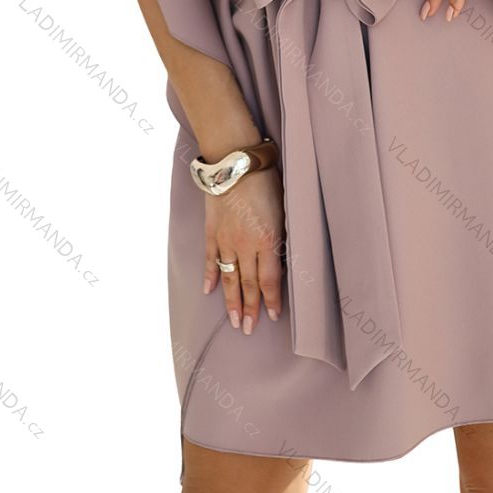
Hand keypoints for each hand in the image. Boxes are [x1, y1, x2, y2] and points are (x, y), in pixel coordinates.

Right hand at [203, 167, 284, 335]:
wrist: (236, 162)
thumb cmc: (266, 180)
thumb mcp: (284, 209)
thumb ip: (280, 235)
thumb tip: (280, 256)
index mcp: (267, 241)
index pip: (270, 281)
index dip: (271, 301)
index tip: (272, 317)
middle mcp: (245, 246)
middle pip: (248, 285)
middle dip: (250, 309)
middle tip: (249, 330)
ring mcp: (226, 240)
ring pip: (228, 278)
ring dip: (231, 301)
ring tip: (234, 321)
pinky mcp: (212, 231)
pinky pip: (210, 259)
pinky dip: (210, 276)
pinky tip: (209, 291)